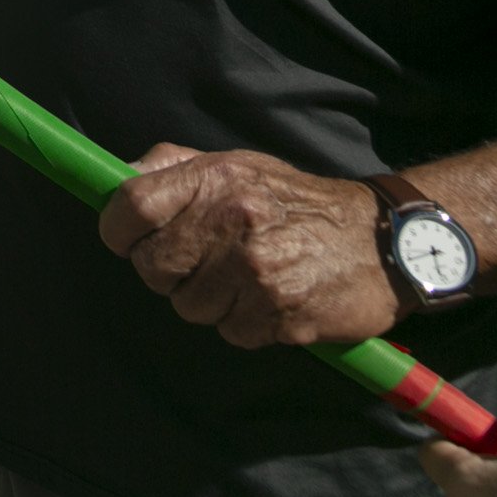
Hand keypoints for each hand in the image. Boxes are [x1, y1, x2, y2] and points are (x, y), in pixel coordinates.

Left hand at [97, 144, 397, 347]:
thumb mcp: (237, 164)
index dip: (117, 228)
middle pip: (152, 266)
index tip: (125, 237)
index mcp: (217, 178)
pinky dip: (244, 323)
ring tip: (244, 278)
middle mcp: (234, 220)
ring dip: (210, 300)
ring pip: (189, 306)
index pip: (132, 204)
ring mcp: (258, 270)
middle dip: (167, 271)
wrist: (380, 239)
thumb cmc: (295, 201)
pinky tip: (270, 299)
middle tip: (197, 262)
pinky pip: (231, 332)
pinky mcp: (282, 312)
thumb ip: (174, 167)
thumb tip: (115, 178)